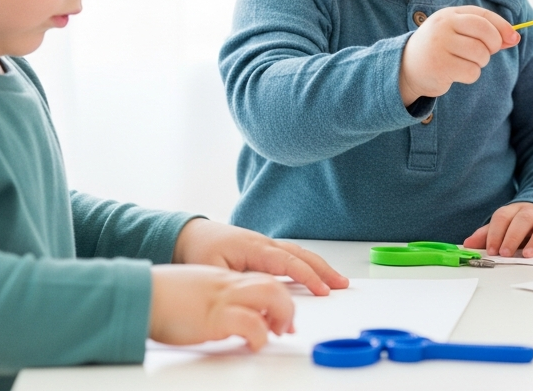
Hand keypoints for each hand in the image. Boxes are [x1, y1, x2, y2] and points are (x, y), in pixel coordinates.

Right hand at [149, 265, 293, 349]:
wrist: (137, 295)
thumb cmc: (157, 298)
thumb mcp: (192, 293)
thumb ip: (211, 299)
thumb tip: (221, 316)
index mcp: (221, 278)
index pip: (261, 278)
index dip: (277, 297)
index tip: (280, 316)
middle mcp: (226, 284)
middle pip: (273, 283)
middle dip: (287, 306)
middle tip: (285, 327)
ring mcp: (222, 298)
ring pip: (270, 294)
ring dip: (281, 315)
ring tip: (276, 333)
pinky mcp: (214, 317)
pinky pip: (251, 322)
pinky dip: (260, 335)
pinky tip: (255, 344)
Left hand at [173, 218, 347, 294]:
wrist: (190, 235)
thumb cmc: (200, 251)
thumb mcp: (213, 270)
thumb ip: (238, 283)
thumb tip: (258, 296)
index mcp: (255, 247)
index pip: (289, 263)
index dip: (308, 277)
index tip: (323, 290)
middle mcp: (265, 243)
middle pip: (302, 255)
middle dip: (324, 270)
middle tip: (342, 284)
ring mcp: (266, 244)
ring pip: (300, 254)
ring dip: (320, 267)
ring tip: (337, 280)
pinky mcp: (264, 249)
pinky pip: (293, 255)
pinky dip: (308, 263)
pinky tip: (315, 273)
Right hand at [400, 6, 518, 104]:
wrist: (406, 68)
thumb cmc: (440, 50)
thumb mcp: (459, 36)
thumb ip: (485, 34)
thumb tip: (515, 37)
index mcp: (449, 14)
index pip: (482, 16)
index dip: (502, 26)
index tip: (514, 37)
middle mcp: (443, 25)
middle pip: (485, 33)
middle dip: (493, 46)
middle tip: (484, 54)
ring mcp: (440, 45)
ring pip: (481, 54)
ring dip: (480, 63)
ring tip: (464, 63)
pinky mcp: (440, 66)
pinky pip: (472, 71)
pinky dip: (470, 75)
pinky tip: (456, 73)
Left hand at [462, 202, 532, 258]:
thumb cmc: (526, 226)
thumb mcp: (506, 228)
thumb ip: (488, 235)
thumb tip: (467, 244)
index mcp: (516, 210)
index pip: (503, 217)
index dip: (495, 233)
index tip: (491, 250)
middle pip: (523, 219)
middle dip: (513, 236)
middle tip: (505, 253)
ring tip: (529, 254)